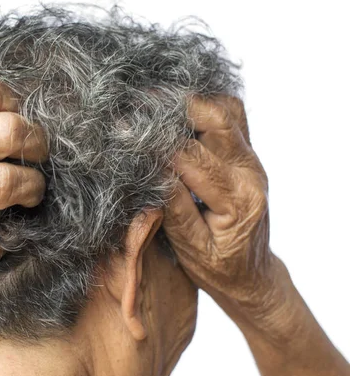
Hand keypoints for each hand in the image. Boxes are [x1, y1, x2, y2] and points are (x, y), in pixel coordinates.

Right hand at [163, 95, 349, 375]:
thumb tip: (153, 169)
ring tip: (155, 100)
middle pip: (216, 120)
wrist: (251, 274)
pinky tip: (178, 110)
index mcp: (237, 200)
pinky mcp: (247, 156)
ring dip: (191, 101)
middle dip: (173, 107)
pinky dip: (205, 106)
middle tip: (138, 100)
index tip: (123, 129)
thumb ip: (174, 206)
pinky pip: (231, 117)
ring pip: (228, 111)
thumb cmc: (217, 267)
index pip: (191, 156)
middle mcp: (251, 173)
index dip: (155, 141)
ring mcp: (252, 161)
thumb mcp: (190, 247)